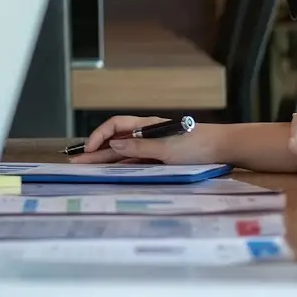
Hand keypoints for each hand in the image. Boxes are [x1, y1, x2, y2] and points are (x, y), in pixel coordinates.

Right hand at [72, 115, 227, 165]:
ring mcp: (152, 146)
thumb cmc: (196, 146)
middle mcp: (146, 134)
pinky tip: (110, 171)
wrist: (221, 148)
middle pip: (115, 140)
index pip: (114, 125)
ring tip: (86, 167)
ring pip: (123, 152)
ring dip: (105, 159)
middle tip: (75, 162)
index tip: (88, 150)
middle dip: (95, 150)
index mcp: (146, 125)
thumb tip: (113, 143)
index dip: (98, 136)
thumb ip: (140, 147)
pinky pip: (135, 160)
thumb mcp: (166, 149)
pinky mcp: (159, 157)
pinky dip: (120, 165)